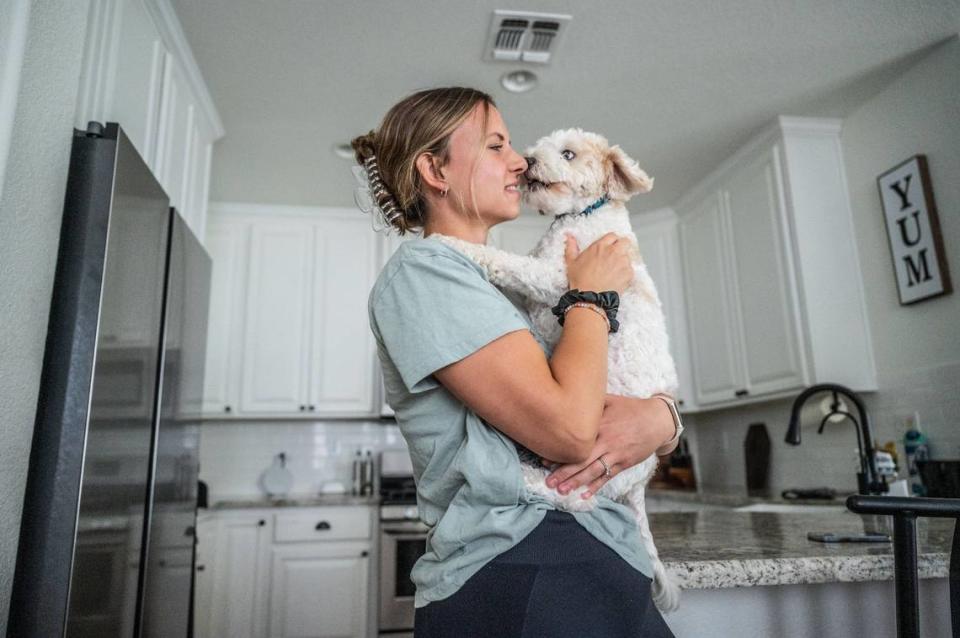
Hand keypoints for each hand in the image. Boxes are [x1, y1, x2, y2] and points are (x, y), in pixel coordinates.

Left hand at [541, 394, 675, 498]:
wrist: (658, 420)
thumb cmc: (631, 408)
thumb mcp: (610, 400)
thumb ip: (591, 402)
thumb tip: (569, 396)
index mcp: (600, 424)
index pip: (577, 440)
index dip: (560, 451)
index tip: (543, 458)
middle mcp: (606, 440)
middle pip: (582, 459)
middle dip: (564, 472)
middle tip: (548, 482)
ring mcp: (616, 453)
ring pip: (593, 471)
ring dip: (576, 482)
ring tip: (561, 491)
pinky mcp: (624, 463)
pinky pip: (608, 477)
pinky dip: (596, 487)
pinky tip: (584, 495)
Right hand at [564, 233, 633, 294]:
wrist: (590, 296)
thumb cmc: (580, 280)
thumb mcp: (571, 262)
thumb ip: (571, 247)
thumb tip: (569, 236)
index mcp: (600, 246)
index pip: (612, 236)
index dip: (611, 241)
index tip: (609, 247)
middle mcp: (613, 251)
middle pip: (625, 242)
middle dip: (622, 247)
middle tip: (616, 255)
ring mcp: (622, 262)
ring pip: (628, 256)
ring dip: (623, 261)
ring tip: (614, 271)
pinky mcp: (628, 273)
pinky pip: (630, 269)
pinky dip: (625, 273)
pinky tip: (617, 279)